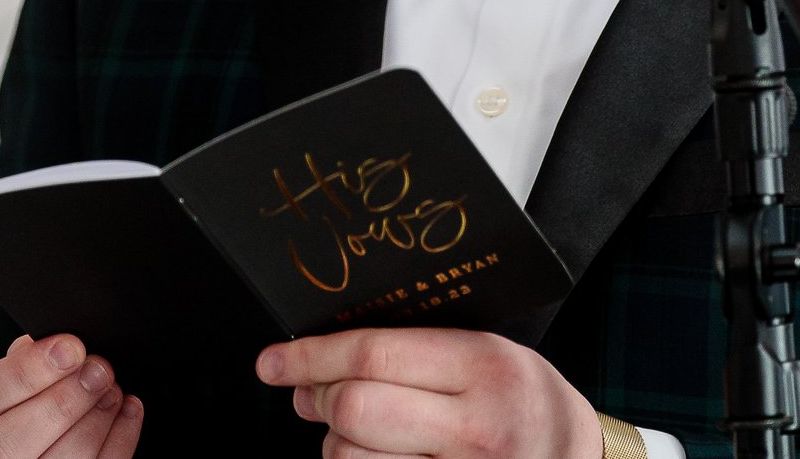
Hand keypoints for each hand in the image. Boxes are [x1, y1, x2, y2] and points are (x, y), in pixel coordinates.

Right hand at [0, 333, 142, 458]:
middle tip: (98, 369)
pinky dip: (116, 446)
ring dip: (92, 424)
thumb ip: (3, 376)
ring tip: (112, 388)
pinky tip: (125, 414)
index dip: (20, 375)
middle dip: (59, 403)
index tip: (69, 347)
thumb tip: (42, 346)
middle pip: (0, 447)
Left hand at [257, 328, 599, 458]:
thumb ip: (418, 350)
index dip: (312, 356)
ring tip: (358, 433)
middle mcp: (478, 426)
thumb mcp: (490, 354)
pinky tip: (375, 458)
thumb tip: (319, 364)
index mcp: (487, 367)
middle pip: (356, 408)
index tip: (274, 360)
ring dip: (336, 445)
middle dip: (318, 397)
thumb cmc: (525, 403)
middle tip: (310, 393)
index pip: (376, 353)